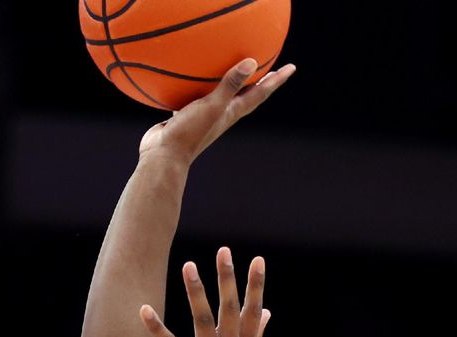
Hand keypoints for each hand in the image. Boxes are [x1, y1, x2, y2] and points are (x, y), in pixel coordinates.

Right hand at [139, 58, 295, 166]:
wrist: (164, 155)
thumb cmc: (191, 132)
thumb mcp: (212, 105)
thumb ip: (230, 84)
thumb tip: (252, 62)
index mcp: (233, 112)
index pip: (260, 93)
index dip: (276, 80)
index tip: (291, 67)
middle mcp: (223, 114)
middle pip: (247, 94)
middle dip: (261, 81)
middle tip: (273, 68)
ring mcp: (206, 115)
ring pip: (224, 94)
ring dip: (232, 82)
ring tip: (236, 68)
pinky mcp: (188, 115)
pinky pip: (198, 95)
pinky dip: (200, 84)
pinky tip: (191, 75)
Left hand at [139, 248, 269, 336]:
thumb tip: (268, 313)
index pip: (254, 312)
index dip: (256, 286)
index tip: (258, 260)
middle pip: (231, 311)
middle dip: (228, 280)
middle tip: (225, 251)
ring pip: (203, 323)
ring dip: (196, 293)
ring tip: (188, 266)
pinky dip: (158, 328)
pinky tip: (144, 310)